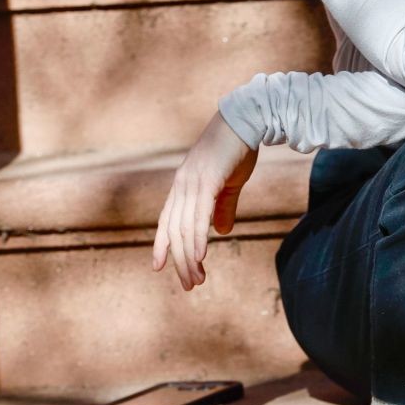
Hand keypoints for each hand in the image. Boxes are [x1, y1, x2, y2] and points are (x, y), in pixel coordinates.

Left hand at [151, 110, 258, 290]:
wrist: (246, 120)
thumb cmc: (238, 150)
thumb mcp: (229, 183)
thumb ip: (223, 207)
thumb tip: (221, 232)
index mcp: (184, 186)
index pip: (167, 221)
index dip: (161, 244)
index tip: (158, 267)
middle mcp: (182, 186)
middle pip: (174, 231)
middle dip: (180, 260)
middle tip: (190, 284)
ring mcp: (192, 183)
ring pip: (184, 228)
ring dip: (189, 257)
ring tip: (196, 278)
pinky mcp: (206, 181)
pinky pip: (198, 216)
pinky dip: (196, 239)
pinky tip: (199, 256)